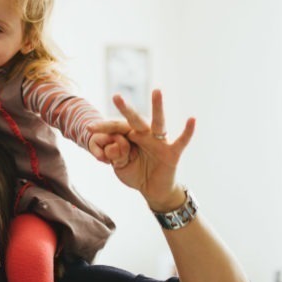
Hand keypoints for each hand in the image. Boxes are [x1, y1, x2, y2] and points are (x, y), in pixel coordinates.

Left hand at [90, 89, 194, 210]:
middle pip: (134, 119)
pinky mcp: (172, 152)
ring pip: (158, 122)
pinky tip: (192, 119)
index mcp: (130, 136)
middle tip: (116, 96)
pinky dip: (188, 131)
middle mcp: (145, 135)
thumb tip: (115, 143)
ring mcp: (159, 142)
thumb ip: (115, 155)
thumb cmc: (136, 173)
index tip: (89, 129)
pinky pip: (181, 140)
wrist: (153, 190)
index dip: (103, 129)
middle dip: (125, 109)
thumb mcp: (120, 165)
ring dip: (157, 106)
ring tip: (157, 91)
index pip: (116, 128)